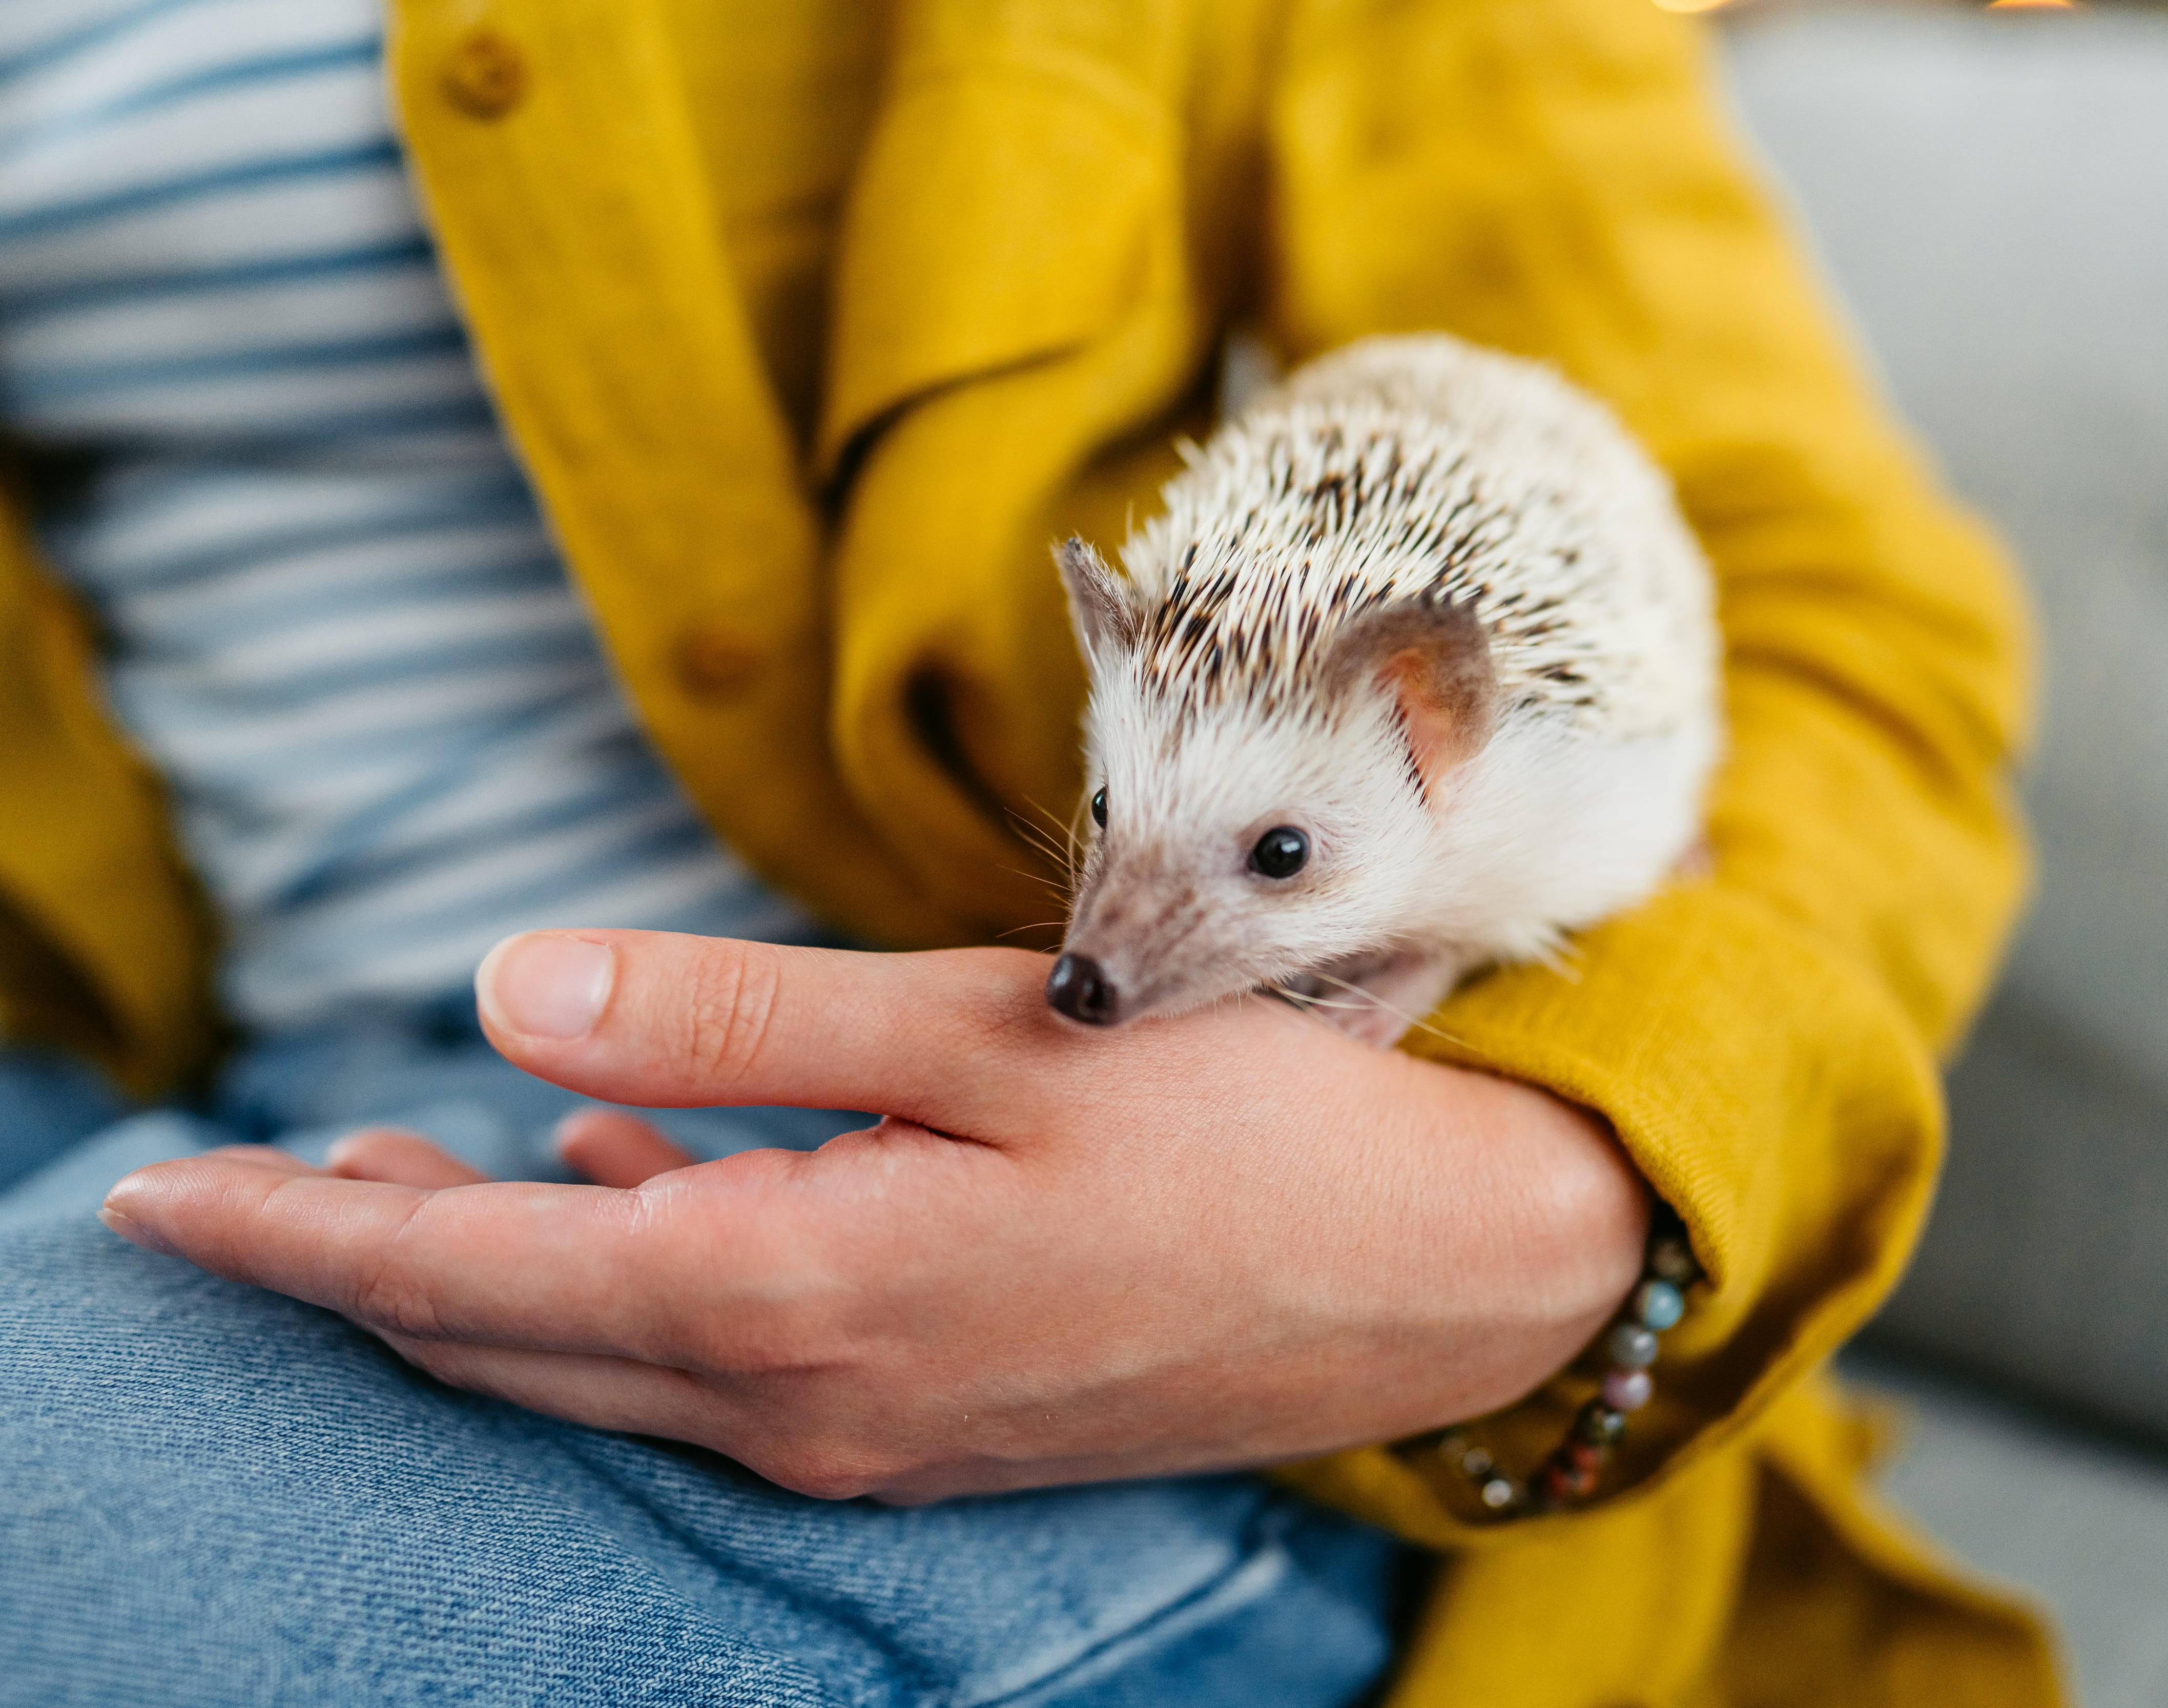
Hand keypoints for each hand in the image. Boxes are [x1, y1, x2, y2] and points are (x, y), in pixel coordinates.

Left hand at [99, 933, 1648, 1501]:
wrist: (1445, 1273)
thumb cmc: (1238, 1124)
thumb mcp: (985, 1034)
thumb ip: (732, 1025)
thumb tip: (503, 994)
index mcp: (794, 1294)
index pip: (461, 1281)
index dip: (294, 1237)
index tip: (153, 1209)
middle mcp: (805, 1400)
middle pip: (507, 1347)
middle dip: (360, 1268)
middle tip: (240, 1199)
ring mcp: (873, 1435)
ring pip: (607, 1366)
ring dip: (490, 1279)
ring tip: (398, 1187)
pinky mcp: (938, 1430)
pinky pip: (722, 1372)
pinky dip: (636, 1286)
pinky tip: (625, 1199)